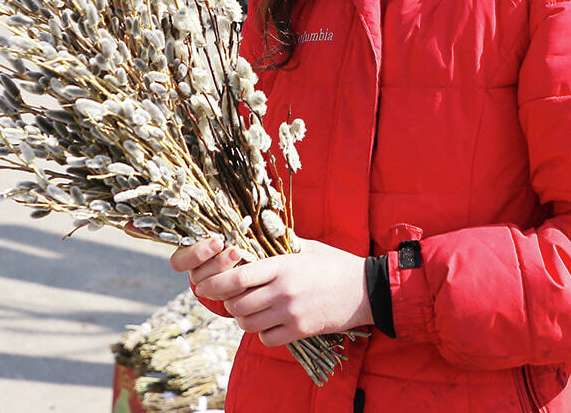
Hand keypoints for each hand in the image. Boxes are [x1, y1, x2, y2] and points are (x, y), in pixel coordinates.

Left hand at [172, 237, 371, 346]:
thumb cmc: (335, 264)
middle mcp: (282, 290)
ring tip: (251, 312)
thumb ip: (282, 242)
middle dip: (229, 303)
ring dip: (244, 319)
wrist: (365, 290)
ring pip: (248, 324)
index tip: (204, 285)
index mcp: (281, 266)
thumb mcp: (308, 247)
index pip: (238, 277)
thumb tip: (259, 231)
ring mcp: (291, 312)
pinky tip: (270, 324)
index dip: (216, 283)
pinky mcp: (301, 330)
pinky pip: (267, 338)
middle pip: (238, 304)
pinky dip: (263, 333)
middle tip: (233, 299)